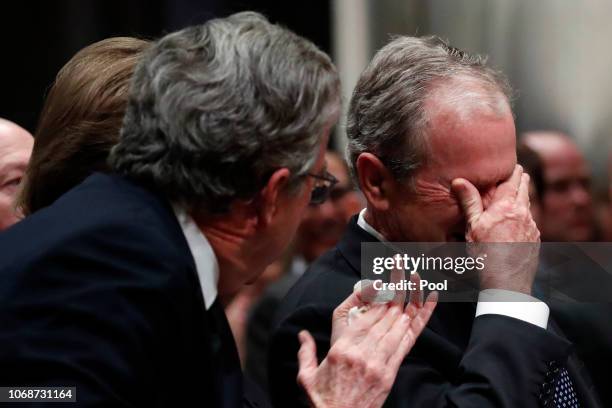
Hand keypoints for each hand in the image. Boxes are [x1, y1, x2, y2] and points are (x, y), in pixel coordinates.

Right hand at [296, 281, 436, 407]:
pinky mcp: (389, 374)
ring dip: (406, 302)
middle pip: (382, 316)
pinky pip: (406, 344)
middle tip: (402, 270)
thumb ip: (306, 351)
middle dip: (394, 291)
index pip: (363, 315)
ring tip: (414, 280)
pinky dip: (417, 323)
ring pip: (396, 326)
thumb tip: (302, 334)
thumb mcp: (306, 376)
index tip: (383, 282)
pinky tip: (426, 305)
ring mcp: (378, 363)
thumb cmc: (322, 401)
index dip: (376, 296)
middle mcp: (362, 352)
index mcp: (341, 349)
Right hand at [451, 165, 539, 293]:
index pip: (513, 180)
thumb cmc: (486, 255)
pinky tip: (515, 224)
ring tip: (513, 198)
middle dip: (520, 179)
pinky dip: (523, 217)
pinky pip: (530, 222)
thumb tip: (459, 180)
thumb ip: (469, 202)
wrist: (506, 283)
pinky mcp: (535, 239)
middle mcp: (523, 213)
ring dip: (521, 199)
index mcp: (507, 207)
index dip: (512, 170)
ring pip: (528, 205)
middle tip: (516, 174)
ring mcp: (531, 226)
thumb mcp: (473, 227)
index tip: (511, 164)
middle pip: (525, 188)